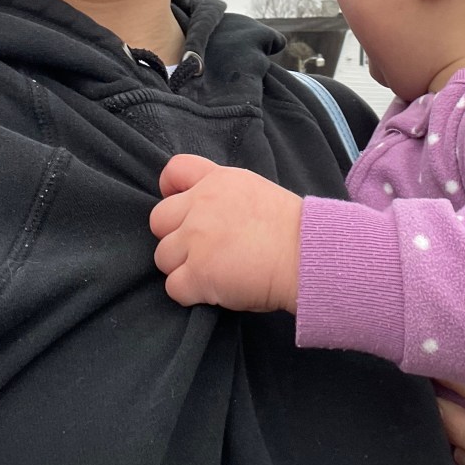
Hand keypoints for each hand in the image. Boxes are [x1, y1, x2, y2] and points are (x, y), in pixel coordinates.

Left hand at [150, 154, 302, 313]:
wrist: (307, 255)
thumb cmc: (290, 227)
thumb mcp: (254, 189)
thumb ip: (222, 193)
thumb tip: (200, 208)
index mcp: (216, 181)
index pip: (173, 170)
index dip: (170, 191)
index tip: (182, 210)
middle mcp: (200, 205)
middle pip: (157, 220)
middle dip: (174, 236)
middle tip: (201, 249)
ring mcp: (196, 240)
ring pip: (162, 257)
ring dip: (182, 267)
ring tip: (212, 272)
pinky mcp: (198, 273)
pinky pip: (173, 288)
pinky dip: (190, 294)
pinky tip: (214, 290)